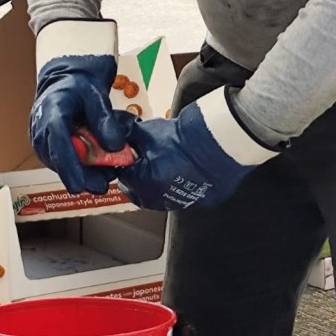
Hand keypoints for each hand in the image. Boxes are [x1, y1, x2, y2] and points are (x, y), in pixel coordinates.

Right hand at [29, 20, 131, 194]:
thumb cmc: (78, 86)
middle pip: (59, 160)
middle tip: (103, 184)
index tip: (78, 185)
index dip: (68, 166)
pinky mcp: (48, 149)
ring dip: (83, 173)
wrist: (66, 82)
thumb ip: (105, 120)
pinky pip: (63, 163)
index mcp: (51, 112)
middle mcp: (40, 129)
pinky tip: (97, 168)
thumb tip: (115, 146)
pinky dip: (80, 168)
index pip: (57, 143)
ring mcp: (42, 141)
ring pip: (61, 165)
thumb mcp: (96, 95)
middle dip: (82, 176)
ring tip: (106, 174)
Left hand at [116, 87, 281, 210]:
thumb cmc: (182, 139)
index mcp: (141, 184)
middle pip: (141, 191)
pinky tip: (190, 169)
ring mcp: (181, 203)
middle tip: (148, 159)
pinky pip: (186, 195)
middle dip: (141, 176)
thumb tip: (118, 132)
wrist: (216, 143)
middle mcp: (159, 200)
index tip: (132, 153)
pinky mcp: (202, 202)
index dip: (127, 163)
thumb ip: (128, 135)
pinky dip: (184, 185)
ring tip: (171, 163)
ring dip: (161, 183)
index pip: (122, 176)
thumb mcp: (147, 132)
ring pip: (163, 196)